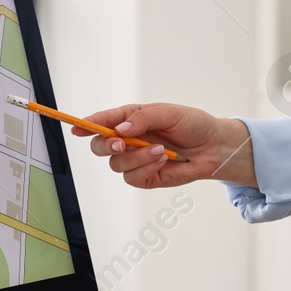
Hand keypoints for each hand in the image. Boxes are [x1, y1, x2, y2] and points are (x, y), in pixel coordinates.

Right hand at [76, 103, 255, 188]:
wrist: (213, 147)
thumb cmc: (192, 124)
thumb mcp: (168, 113)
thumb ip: (142, 118)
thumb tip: (119, 129)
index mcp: (129, 120)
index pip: (101, 122)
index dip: (86, 125)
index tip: (76, 127)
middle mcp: (128, 140)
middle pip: (99, 146)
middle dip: (105, 145)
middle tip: (120, 143)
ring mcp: (135, 160)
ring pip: (116, 164)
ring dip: (137, 157)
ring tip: (160, 150)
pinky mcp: (145, 177)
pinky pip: (133, 178)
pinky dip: (147, 168)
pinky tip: (163, 160)